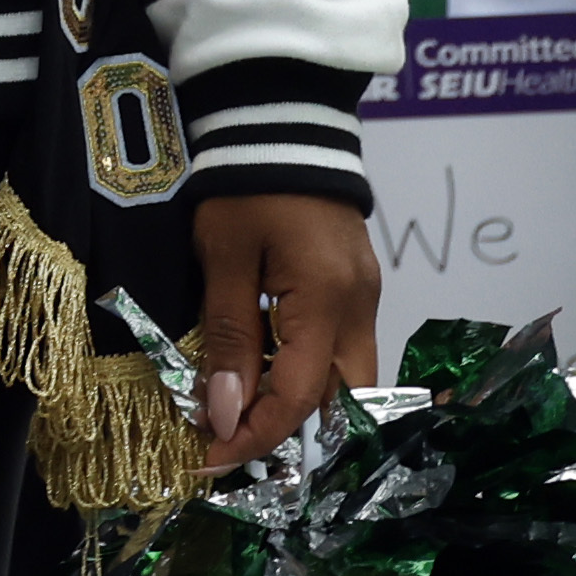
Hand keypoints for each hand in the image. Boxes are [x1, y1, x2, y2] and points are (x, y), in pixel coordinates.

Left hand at [187, 189, 382, 469]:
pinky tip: (270, 378)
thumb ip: (229, 338)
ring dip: (303, 407)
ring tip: (248, 419)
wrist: (283, 119)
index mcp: (326, 301)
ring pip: (348, 379)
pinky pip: (343, 349)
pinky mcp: (358, 285)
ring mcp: (365, 296)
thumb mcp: (225, 259)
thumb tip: (225, 414)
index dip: (256, 434)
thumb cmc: (246, 186)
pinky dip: (309, 375)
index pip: (299, 396)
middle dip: (292, 433)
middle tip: (237, 447)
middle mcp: (359, 308)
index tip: (210, 456)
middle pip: (343, 401)